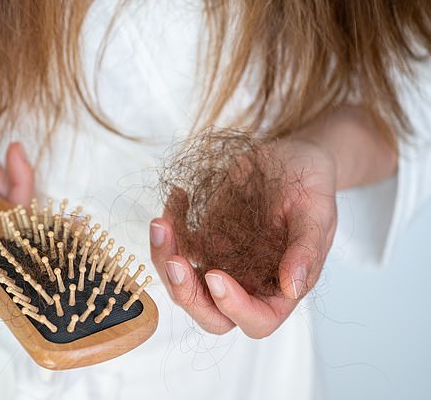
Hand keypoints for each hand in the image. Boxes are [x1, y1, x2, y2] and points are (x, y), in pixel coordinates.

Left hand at [150, 139, 336, 337]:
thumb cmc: (311, 184)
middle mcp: (248, 283)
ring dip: (165, 258)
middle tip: (173, 261)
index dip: (233, 307)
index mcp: (280, 288)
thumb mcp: (316, 211)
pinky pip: (177, 246)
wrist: (291, 158)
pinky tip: (177, 197)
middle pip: (210, 313)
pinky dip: (168, 228)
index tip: (215, 275)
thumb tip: (293, 288)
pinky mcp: (204, 240)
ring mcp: (222, 263)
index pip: (257, 320)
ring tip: (162, 223)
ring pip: (183, 283)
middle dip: (186, 294)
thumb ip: (306, 250)